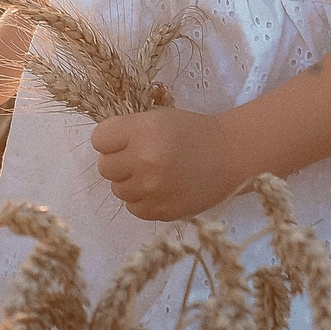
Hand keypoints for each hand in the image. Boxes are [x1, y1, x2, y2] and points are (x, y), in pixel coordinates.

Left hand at [87, 107, 242, 220]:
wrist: (231, 156)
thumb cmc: (193, 132)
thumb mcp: (157, 118)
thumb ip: (127, 131)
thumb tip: (103, 148)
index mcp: (141, 131)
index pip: (99, 140)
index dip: (110, 140)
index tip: (124, 141)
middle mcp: (144, 160)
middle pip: (105, 167)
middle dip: (119, 162)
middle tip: (140, 159)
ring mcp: (152, 189)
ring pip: (117, 189)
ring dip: (130, 182)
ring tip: (153, 175)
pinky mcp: (162, 211)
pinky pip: (134, 208)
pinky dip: (142, 200)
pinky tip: (160, 190)